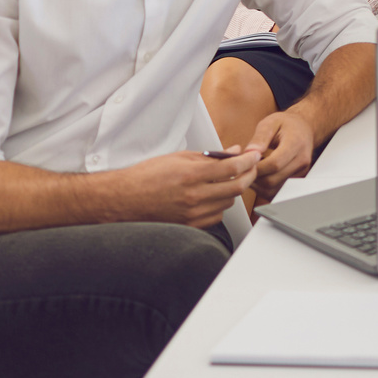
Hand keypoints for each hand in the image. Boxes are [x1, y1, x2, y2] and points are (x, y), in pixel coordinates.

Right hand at [106, 148, 259, 227]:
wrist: (122, 200)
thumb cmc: (145, 177)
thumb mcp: (178, 158)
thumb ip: (210, 156)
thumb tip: (234, 151)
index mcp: (190, 175)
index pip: (232, 168)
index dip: (249, 160)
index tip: (254, 155)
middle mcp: (193, 196)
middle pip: (236, 187)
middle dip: (248, 175)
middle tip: (249, 167)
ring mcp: (191, 214)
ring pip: (228, 202)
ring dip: (233, 190)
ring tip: (227, 181)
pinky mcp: (189, 226)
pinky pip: (216, 216)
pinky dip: (220, 206)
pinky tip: (213, 197)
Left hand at [246, 109, 317, 205]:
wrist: (304, 128)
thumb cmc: (286, 124)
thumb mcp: (271, 122)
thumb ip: (260, 137)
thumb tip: (249, 152)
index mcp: (296, 144)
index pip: (274, 164)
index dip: (256, 167)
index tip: (244, 162)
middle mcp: (301, 161)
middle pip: (272, 180)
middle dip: (253, 177)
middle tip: (244, 168)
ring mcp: (300, 173)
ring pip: (272, 190)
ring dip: (257, 184)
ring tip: (252, 170)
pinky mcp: (296, 181)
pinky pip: (276, 192)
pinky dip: (263, 188)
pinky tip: (259, 175)